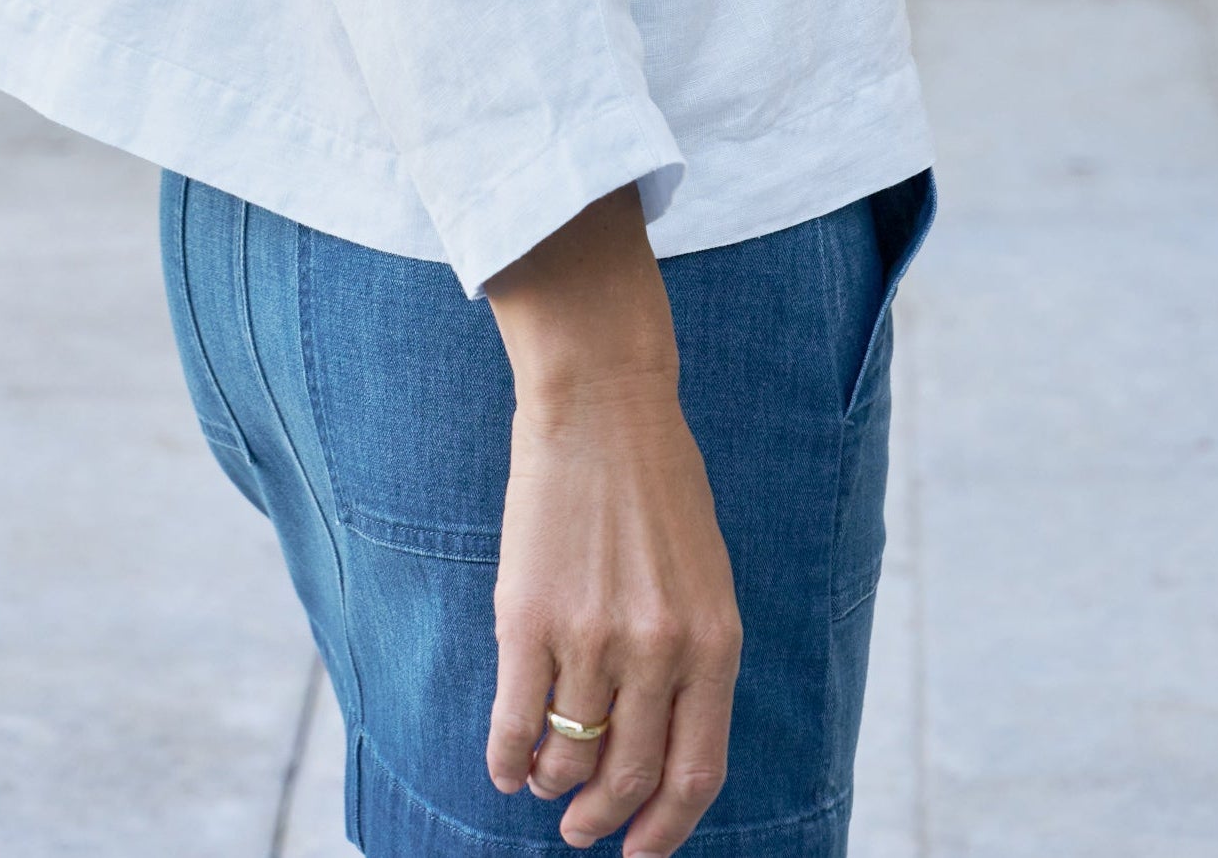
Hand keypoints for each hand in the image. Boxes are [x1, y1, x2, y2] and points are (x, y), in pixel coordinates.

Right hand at [482, 191, 741, 852]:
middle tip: (579, 827)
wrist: (602, 403)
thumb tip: (662, 745)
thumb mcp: (704, 575)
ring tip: (542, 782)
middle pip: (629, 776)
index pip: (695, 773)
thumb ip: (693, 656)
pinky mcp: (528, 618)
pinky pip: (514, 723)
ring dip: (551, 785)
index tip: (639, 850)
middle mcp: (659, 650)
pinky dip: (506, 760)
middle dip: (599, 817)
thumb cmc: (657, 484)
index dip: (666, 829)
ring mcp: (593, 636)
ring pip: (568, 756)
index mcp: (714, 642)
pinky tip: (503, 766)